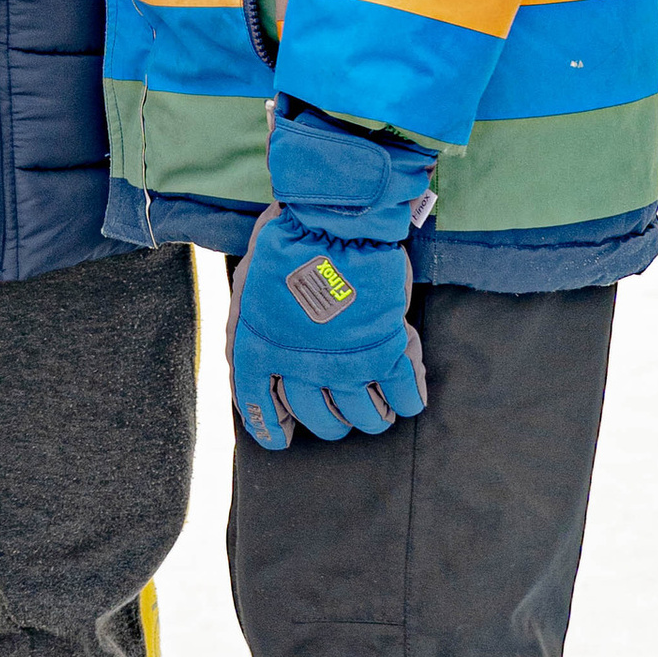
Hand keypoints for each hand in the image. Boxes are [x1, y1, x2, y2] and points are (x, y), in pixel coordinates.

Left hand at [228, 105, 432, 448]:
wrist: (331, 217)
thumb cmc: (286, 244)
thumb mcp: (248, 289)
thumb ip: (251, 333)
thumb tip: (256, 373)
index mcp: (258, 350)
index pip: (259, 409)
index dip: (273, 430)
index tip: (284, 439)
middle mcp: (299, 365)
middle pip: (319, 419)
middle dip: (332, 422)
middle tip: (343, 410)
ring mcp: (345, 361)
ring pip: (364, 416)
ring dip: (374, 416)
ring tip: (379, 408)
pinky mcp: (386, 350)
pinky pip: (403, 396)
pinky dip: (409, 401)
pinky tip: (408, 397)